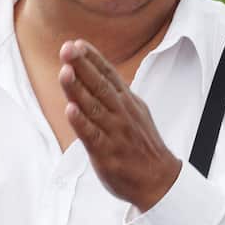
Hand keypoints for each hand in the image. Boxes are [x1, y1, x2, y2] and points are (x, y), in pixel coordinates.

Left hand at [58, 39, 181, 210]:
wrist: (159, 180)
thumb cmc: (142, 145)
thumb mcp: (135, 111)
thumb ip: (116, 92)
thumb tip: (97, 70)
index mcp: (127, 101)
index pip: (108, 75)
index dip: (92, 58)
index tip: (78, 43)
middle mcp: (121, 113)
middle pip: (100, 85)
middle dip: (83, 66)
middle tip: (68, 49)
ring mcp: (114, 133)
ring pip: (94, 107)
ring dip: (78, 89)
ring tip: (65, 72)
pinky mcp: (106, 153)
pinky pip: (92, 136)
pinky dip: (81, 123)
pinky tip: (70, 110)